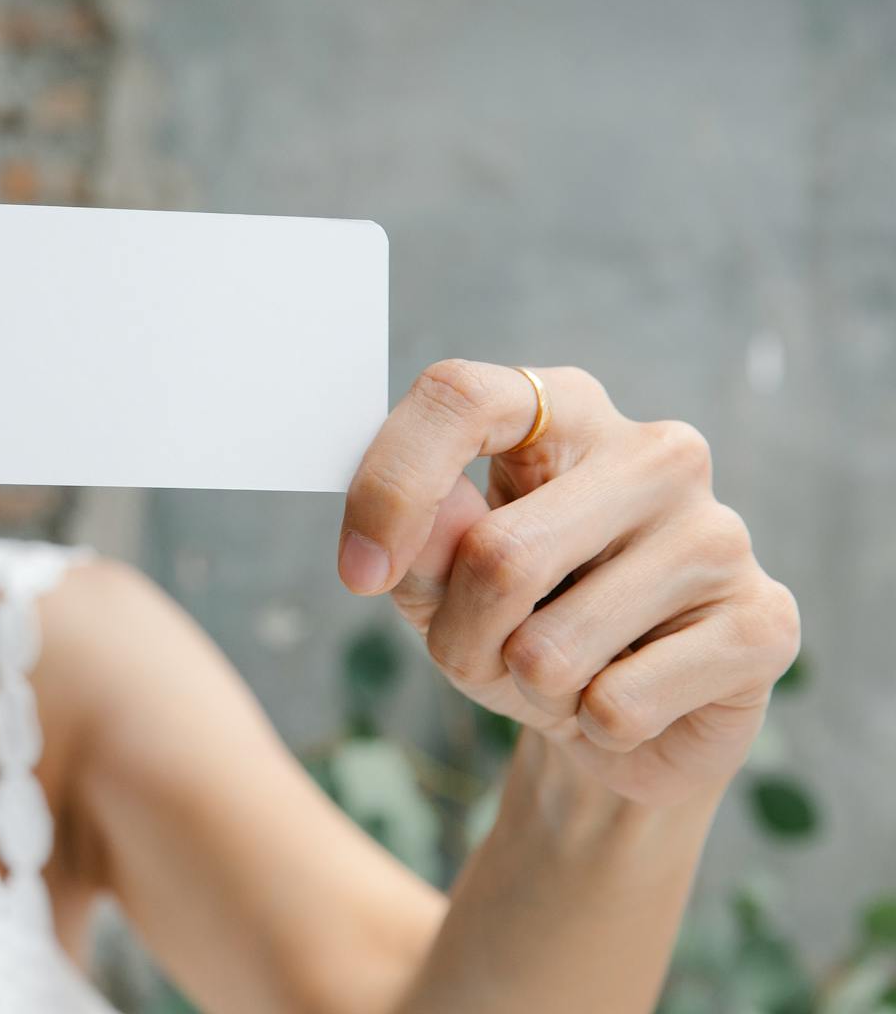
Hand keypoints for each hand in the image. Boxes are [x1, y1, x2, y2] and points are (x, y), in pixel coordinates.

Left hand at [337, 360, 800, 808]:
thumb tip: (416, 518)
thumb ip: (416, 542)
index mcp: (563, 411)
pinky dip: (592, 726)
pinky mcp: (763, 621)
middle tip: (485, 654)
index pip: (462, 396)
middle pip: (497, 551)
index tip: (358, 574)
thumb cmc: (518, 625)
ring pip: (551, 645)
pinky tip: (626, 703)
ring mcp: (719, 532)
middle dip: (459, 636)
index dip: (391, 485)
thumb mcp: (439, 584)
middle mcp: (655, 451)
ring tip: (562, 675)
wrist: (618, 723)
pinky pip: (618, 703)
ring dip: (524, 687)